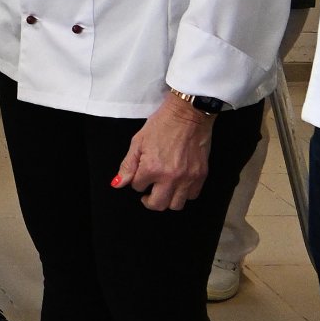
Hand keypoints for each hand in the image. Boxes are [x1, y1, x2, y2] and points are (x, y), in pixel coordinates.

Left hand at [113, 94, 214, 211]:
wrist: (189, 115)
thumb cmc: (162, 124)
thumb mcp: (138, 142)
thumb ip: (128, 165)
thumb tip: (118, 183)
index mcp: (152, 168)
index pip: (137, 187)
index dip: (137, 181)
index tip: (140, 173)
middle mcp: (170, 177)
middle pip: (157, 204)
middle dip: (149, 200)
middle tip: (149, 192)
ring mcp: (188, 178)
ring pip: (176, 205)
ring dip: (167, 199)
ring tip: (164, 188)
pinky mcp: (201, 175)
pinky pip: (192, 196)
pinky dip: (184, 193)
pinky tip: (179, 184)